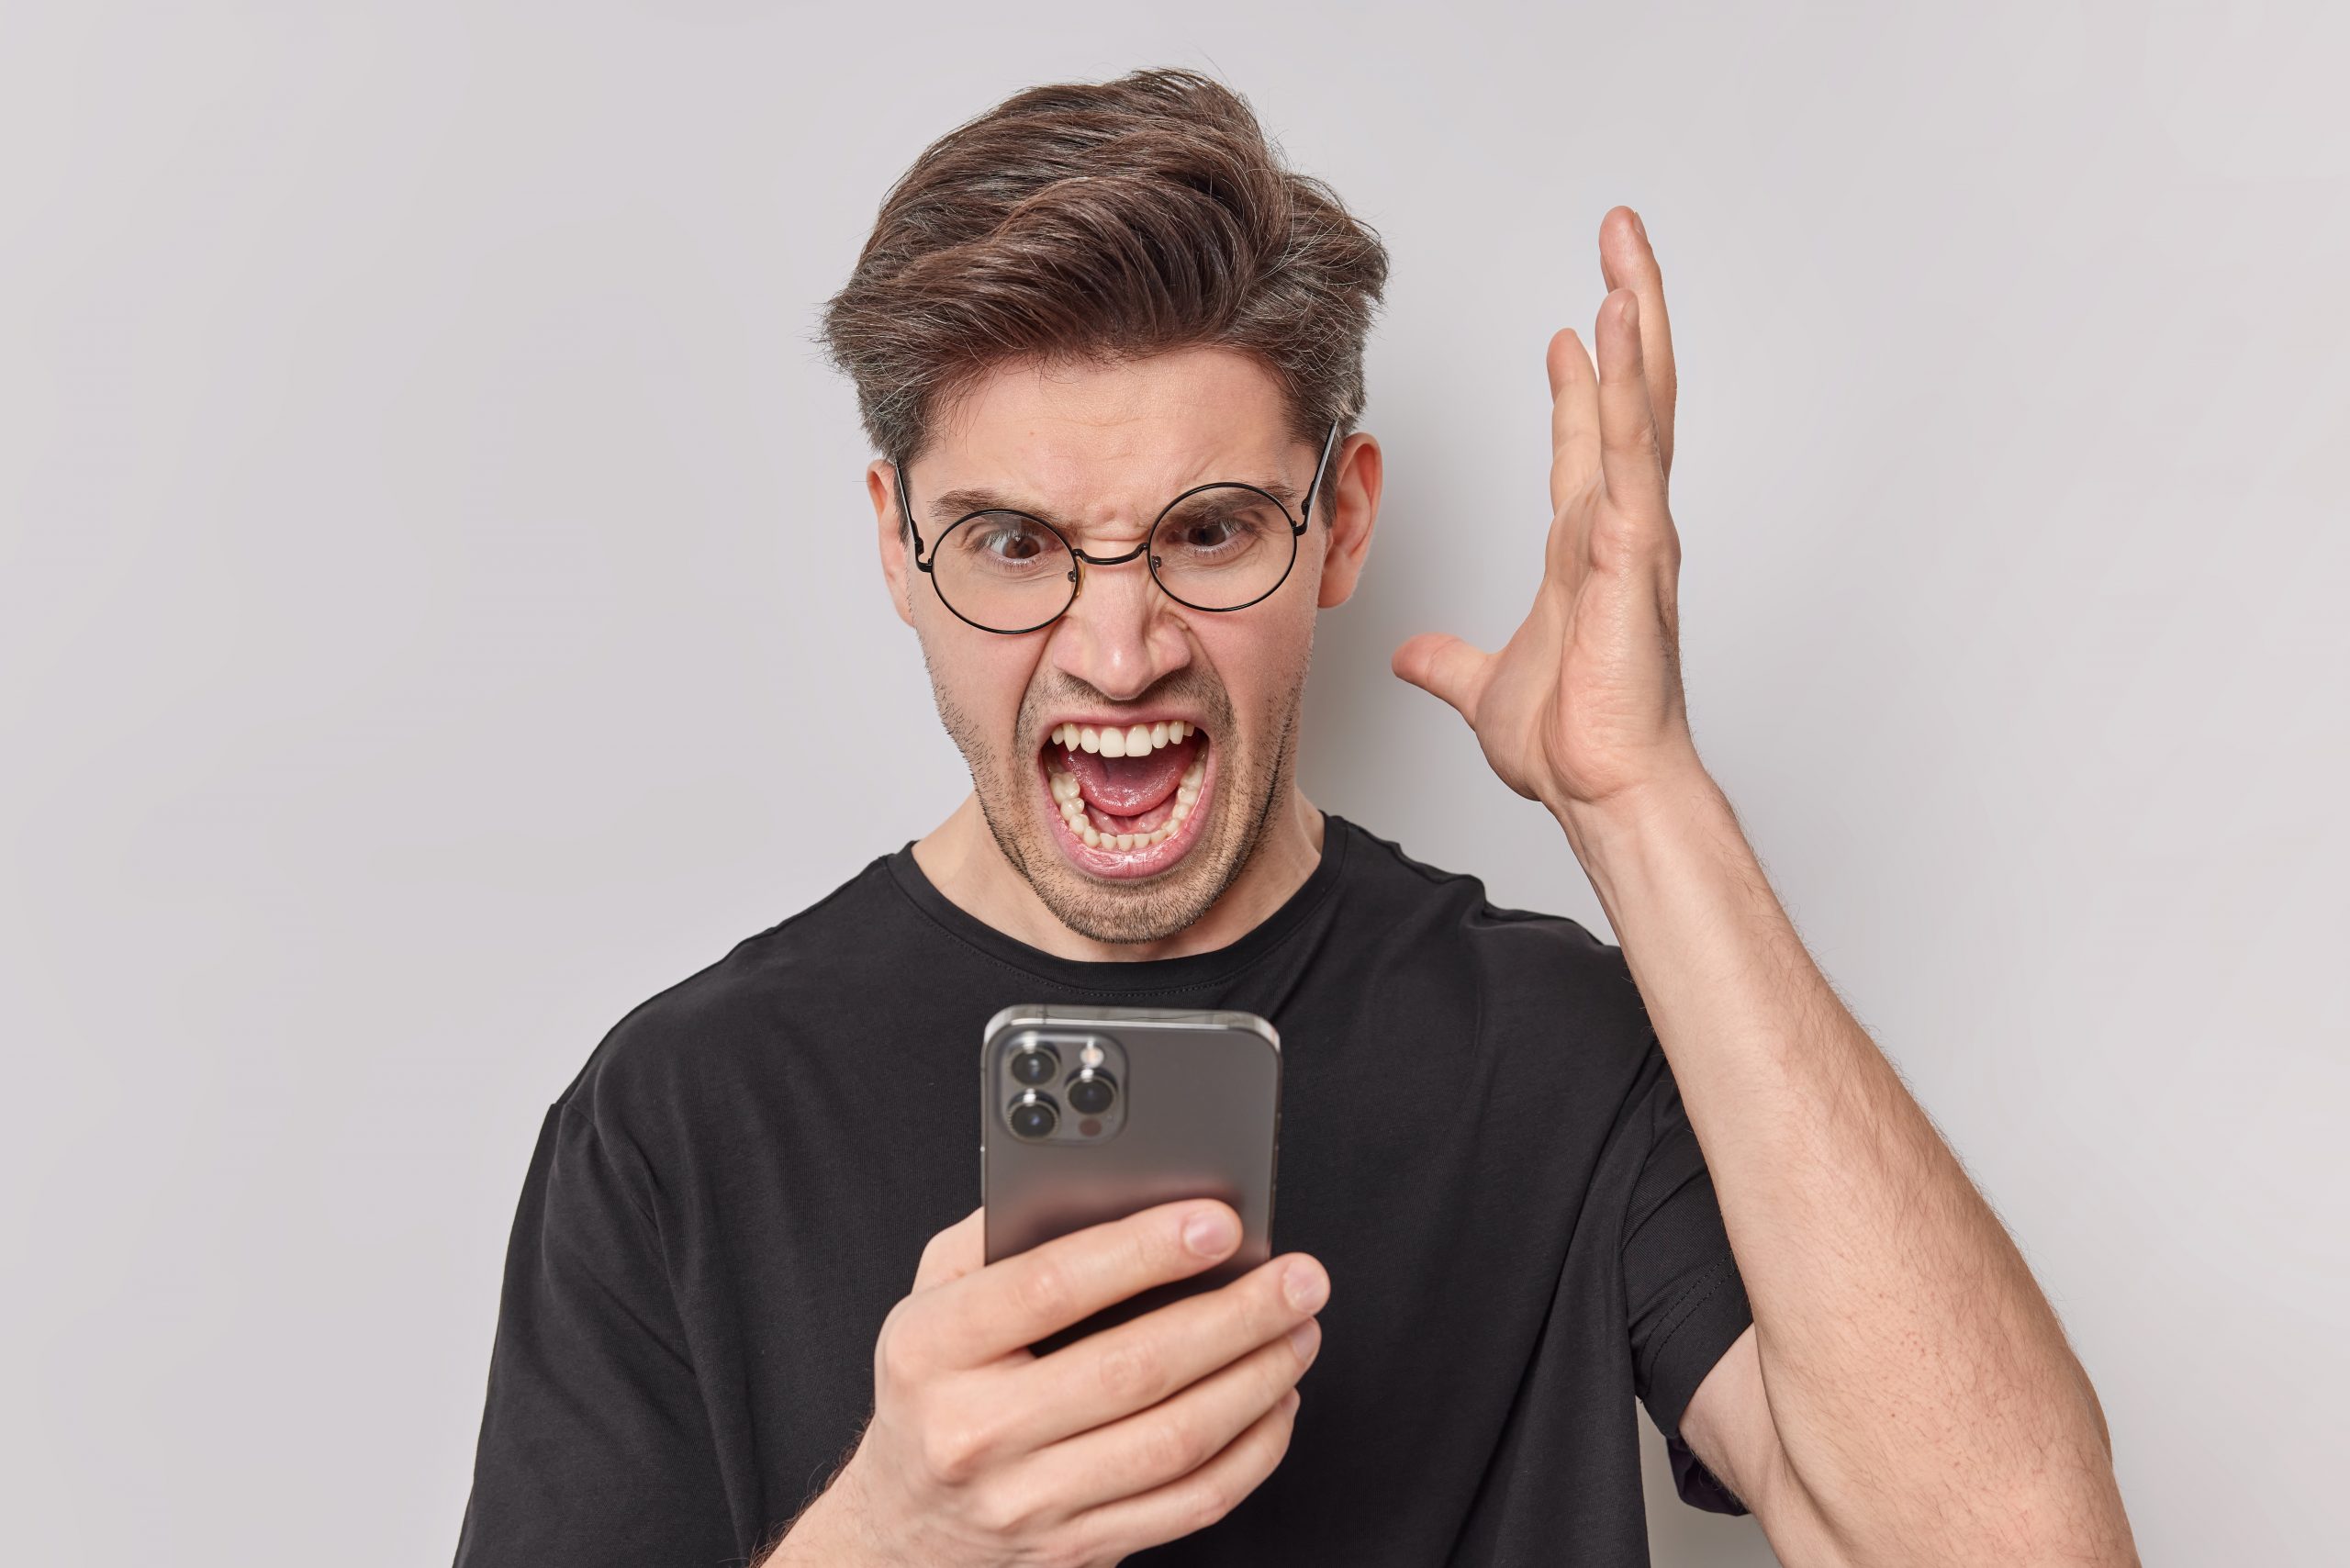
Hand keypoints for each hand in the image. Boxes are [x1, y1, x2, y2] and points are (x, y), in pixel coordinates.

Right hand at [777, 1199, 1326, 1566]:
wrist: (905, 1526)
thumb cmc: (937, 1382)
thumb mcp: (935, 1293)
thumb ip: (1005, 1231)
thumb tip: (1115, 1185)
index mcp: (934, 1347)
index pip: (1050, 1286)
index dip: (1144, 1251)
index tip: (1220, 1222)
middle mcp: (975, 1431)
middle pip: (1135, 1369)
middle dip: (1237, 1316)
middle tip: (1299, 1277)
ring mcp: (1029, 1501)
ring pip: (1175, 1440)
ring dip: (1259, 1379)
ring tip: (1299, 1331)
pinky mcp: (1080, 1548)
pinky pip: (1190, 1502)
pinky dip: (1253, 1450)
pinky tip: (1277, 1402)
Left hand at [1392, 206, 1702, 817]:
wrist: (1605, 792)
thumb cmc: (1571, 747)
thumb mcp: (1482, 687)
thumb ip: (1446, 662)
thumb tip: (1407, 657)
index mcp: (1586, 546)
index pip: (1583, 442)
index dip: (1580, 384)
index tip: (1570, 328)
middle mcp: (1618, 524)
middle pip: (1629, 395)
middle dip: (1628, 310)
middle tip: (1620, 237)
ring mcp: (1634, 530)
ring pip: (1641, 402)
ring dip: (1637, 318)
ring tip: (1625, 247)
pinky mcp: (1635, 548)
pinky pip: (1629, 449)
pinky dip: (1624, 384)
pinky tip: (1616, 321)